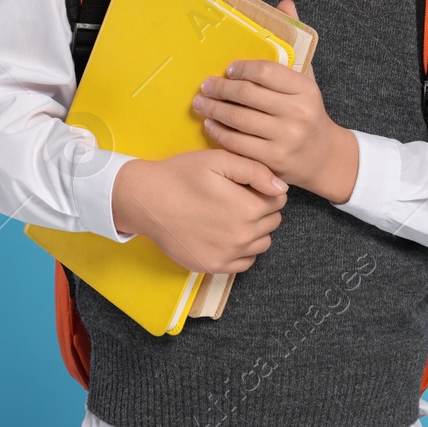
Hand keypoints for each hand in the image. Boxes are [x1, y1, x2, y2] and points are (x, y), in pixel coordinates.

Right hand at [111, 149, 286, 274]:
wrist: (146, 201)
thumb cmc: (182, 175)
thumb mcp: (219, 160)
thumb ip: (255, 171)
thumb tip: (281, 188)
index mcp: (247, 208)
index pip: (279, 199)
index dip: (266, 188)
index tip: (247, 184)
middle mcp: (242, 236)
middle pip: (273, 221)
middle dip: (262, 208)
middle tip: (236, 196)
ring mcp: (228, 255)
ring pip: (262, 243)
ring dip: (255, 229)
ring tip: (230, 214)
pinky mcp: (214, 267)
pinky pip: (245, 262)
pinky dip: (242, 249)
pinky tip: (224, 233)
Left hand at [192, 0, 360, 203]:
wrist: (323, 157)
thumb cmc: (308, 111)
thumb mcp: (306, 77)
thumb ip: (294, 43)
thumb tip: (285, 3)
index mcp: (305, 89)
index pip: (265, 71)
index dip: (241, 68)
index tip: (228, 70)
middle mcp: (298, 112)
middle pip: (247, 95)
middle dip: (220, 89)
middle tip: (205, 85)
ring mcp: (285, 138)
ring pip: (238, 119)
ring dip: (213, 110)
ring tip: (200, 103)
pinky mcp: (273, 160)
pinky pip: (237, 143)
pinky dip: (219, 132)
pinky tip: (210, 124)